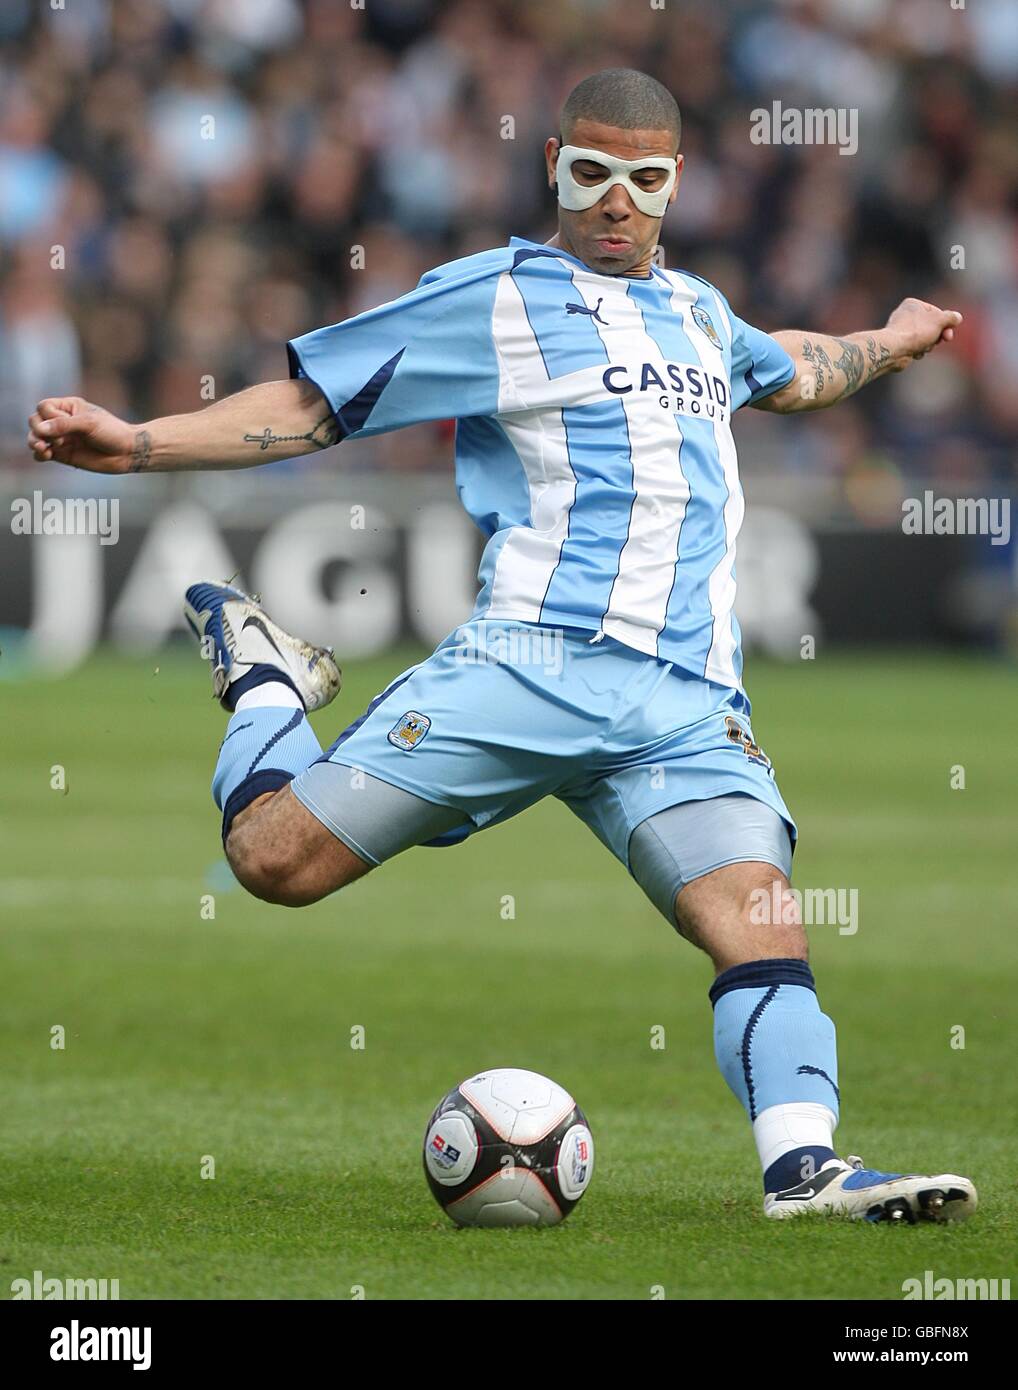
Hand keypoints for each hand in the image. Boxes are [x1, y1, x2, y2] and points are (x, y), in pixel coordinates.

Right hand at [27, 397, 143, 472]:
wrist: (127, 453)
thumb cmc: (112, 432)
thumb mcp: (89, 424)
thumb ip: (64, 425)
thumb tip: (39, 429)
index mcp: (68, 407)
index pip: (43, 407)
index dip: (49, 415)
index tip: (66, 423)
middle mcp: (62, 422)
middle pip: (35, 421)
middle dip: (39, 429)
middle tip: (60, 440)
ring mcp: (61, 439)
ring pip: (35, 437)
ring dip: (34, 442)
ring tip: (44, 449)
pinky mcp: (63, 455)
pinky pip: (42, 454)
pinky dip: (39, 455)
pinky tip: (46, 455)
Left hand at [884, 298, 961, 366]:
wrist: (894, 350)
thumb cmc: (915, 332)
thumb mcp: (939, 321)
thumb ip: (951, 318)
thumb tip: (957, 317)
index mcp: (913, 304)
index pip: (936, 313)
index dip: (945, 324)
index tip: (948, 335)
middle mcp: (905, 315)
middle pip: (931, 326)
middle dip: (937, 336)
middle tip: (938, 341)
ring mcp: (901, 331)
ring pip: (925, 338)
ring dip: (928, 345)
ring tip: (923, 347)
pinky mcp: (900, 345)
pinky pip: (916, 347)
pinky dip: (918, 351)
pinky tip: (915, 353)